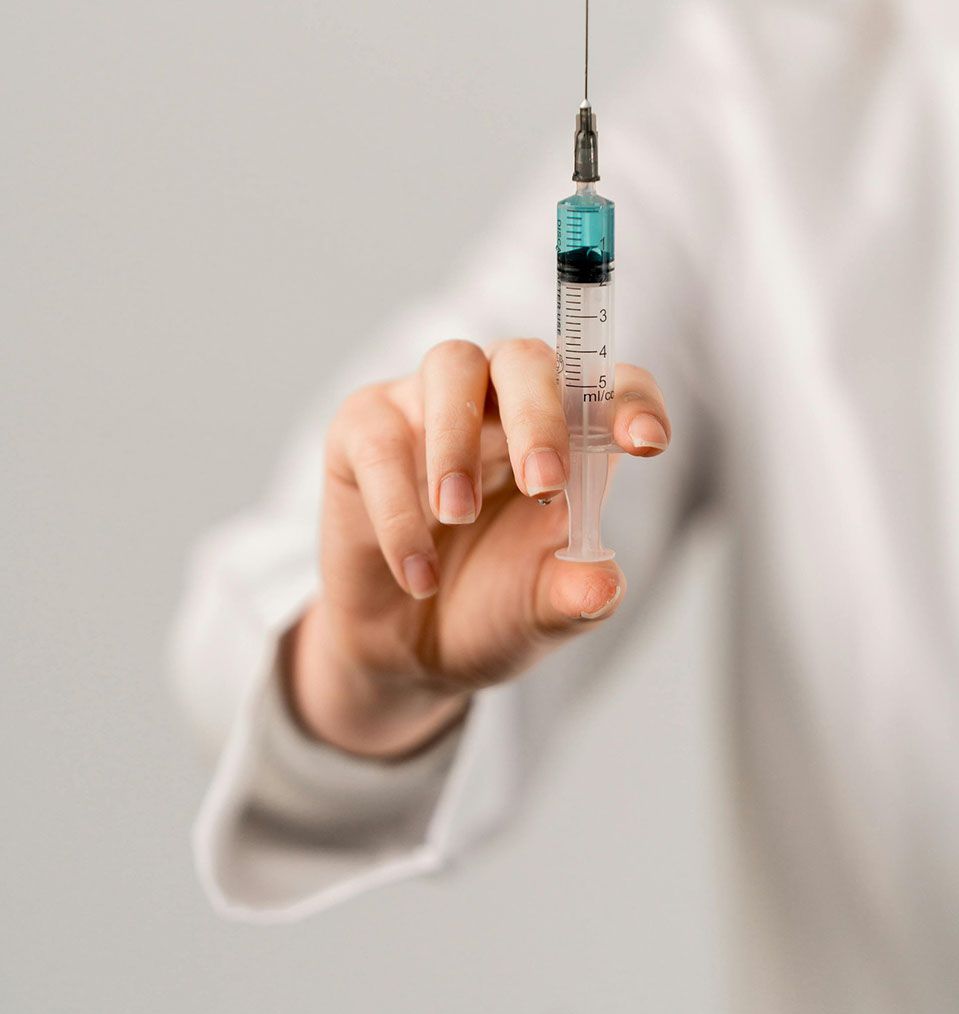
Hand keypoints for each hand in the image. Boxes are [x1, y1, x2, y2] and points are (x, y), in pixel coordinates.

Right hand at [285, 338, 669, 757]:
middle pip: (525, 359)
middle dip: (539, 414)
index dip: (630, 402)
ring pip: (452, 365)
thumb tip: (602, 582)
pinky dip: (399, 508)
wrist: (406, 654)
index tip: (646, 442)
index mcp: (565, 434)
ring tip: (458, 516)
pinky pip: (381, 439)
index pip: (607, 387)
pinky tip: (417, 575)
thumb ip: (575, 596)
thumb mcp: (541, 613)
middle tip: (543, 483)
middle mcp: (501, 404)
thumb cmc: (490, 607)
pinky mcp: (364, 431)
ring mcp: (429, 407)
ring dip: (459, 440)